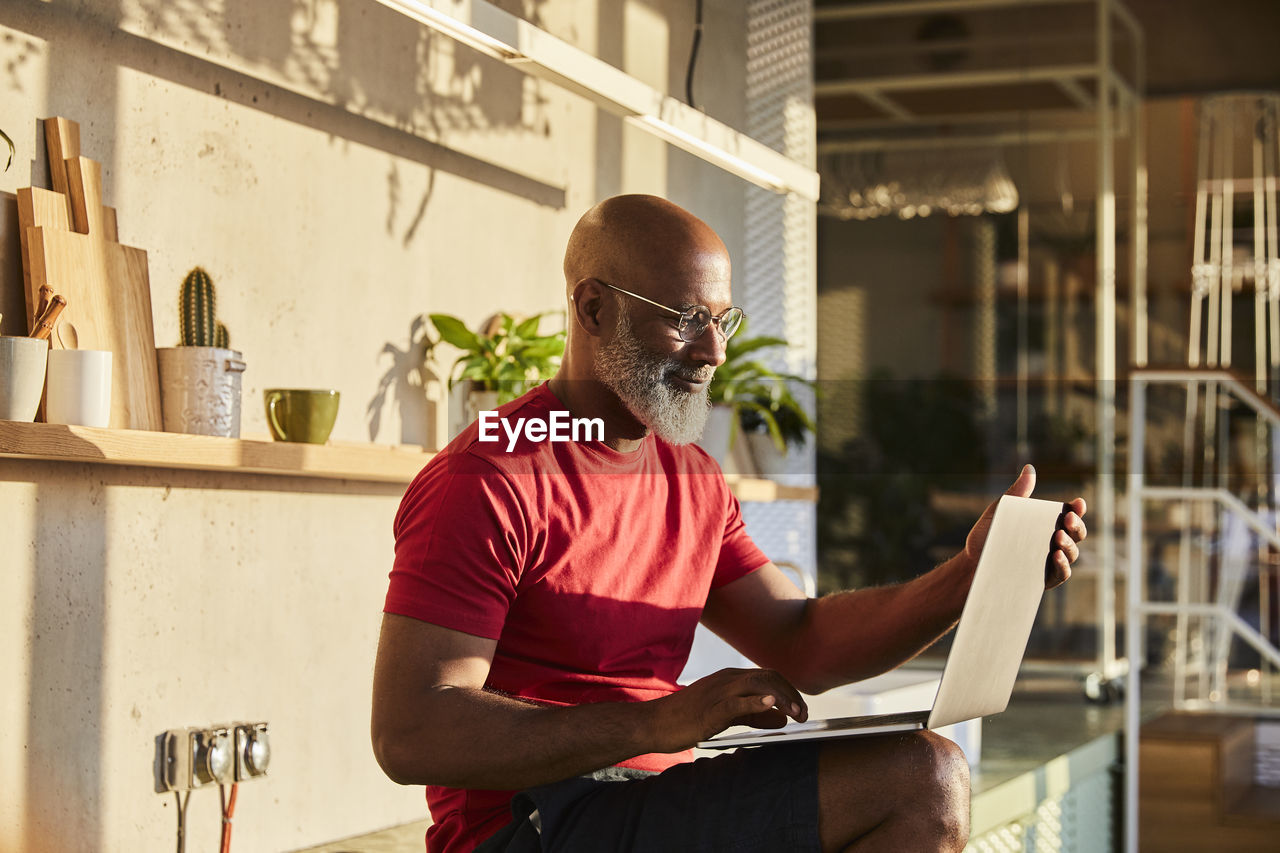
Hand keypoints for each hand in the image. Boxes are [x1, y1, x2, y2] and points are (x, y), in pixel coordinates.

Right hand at [648, 668, 807, 752]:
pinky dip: (756, 702)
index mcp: (730, 678)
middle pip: (768, 676)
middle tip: (804, 715)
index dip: (790, 690)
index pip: (769, 675)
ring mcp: (718, 692)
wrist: (654, 723)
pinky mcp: (710, 709)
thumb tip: (781, 717)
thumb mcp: (726, 715)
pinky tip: (770, 704)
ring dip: (782, 697)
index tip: (801, 709)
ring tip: (797, 713)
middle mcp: (726, 679)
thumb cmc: (687, 719)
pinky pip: (736, 702)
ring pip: (758, 684)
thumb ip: (753, 715)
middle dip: (791, 694)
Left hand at [963, 464, 1086, 589]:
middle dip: (1076, 525)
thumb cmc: (988, 535)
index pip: (1070, 515)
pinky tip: (1056, 555)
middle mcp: (1054, 542)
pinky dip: (1063, 564)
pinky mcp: (1046, 579)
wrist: (973, 563)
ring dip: (1070, 544)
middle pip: (1077, 533)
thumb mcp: (1001, 511)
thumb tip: (1029, 468)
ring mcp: (1052, 562)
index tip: (1078, 503)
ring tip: (1058, 537)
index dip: (1078, 509)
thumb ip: (1018, 492)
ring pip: (1072, 553)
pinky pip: (1062, 573)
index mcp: (1047, 524)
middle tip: (1067, 519)